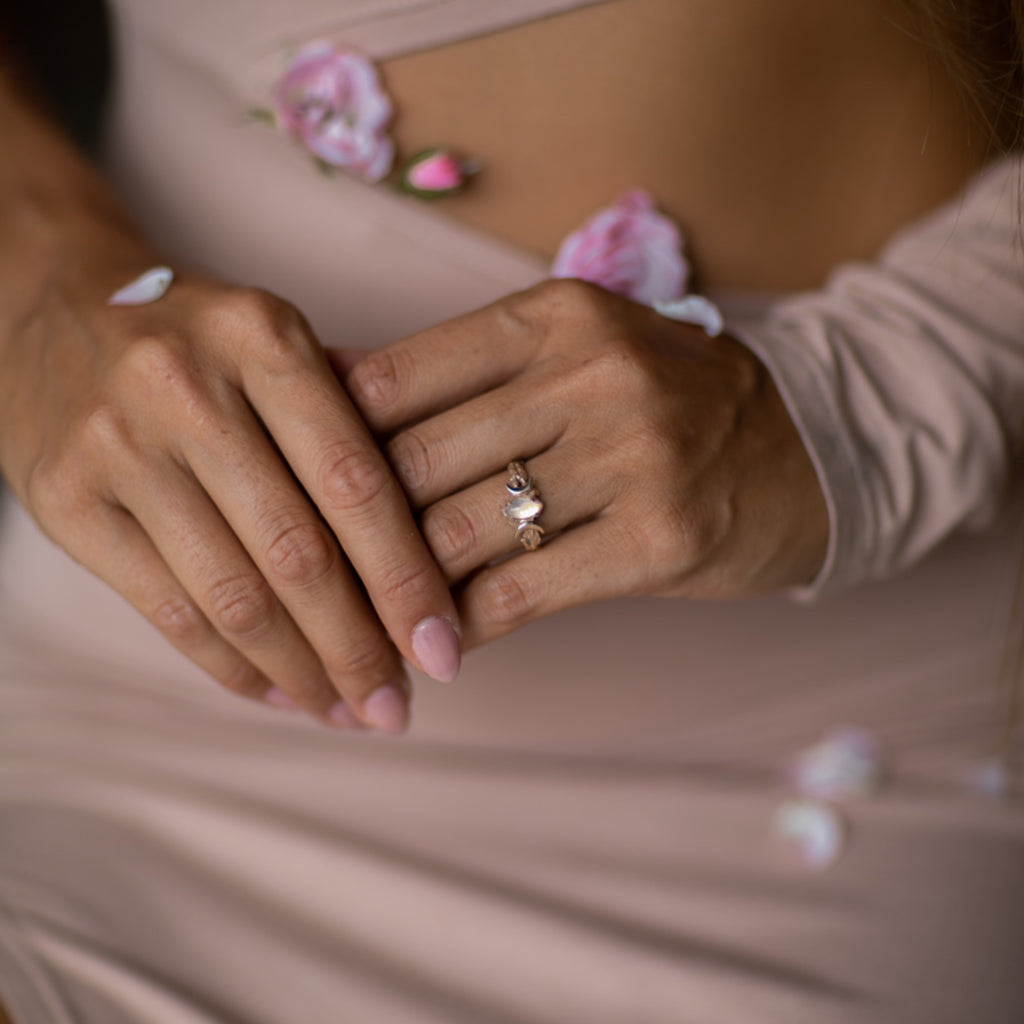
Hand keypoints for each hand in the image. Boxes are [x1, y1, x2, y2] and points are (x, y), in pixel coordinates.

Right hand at [0, 255, 461, 731]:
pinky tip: (280, 691)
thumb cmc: (203, 341)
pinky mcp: (63, 499)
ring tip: (346, 710)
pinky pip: (166, 611)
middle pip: (298, 554)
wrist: (56, 308)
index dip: (407, 582)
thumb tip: (435, 564)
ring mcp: (116, 445)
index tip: (442, 651)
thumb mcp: (279, 344)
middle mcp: (186, 387)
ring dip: (302, 672)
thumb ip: (354, 426)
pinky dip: (233, 667)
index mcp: (263, 337)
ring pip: (234, 596)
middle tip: (397, 708)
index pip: (356, 484)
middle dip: (358, 650)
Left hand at [343, 279, 828, 648]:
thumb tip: (330, 386)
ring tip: (362, 620)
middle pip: (414, 462)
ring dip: (398, 590)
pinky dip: (466, 625)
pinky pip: (523, 591)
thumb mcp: (574, 350)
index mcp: (553, 315)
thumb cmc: (664, 401)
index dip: (326, 445)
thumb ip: (465, 371)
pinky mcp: (661, 536)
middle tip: (304, 578)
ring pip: (459, 532)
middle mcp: (591, 373)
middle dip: (350, 534)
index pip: (394, 379)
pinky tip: (440, 645)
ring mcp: (632, 454)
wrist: (806, 447)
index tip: (292, 493)